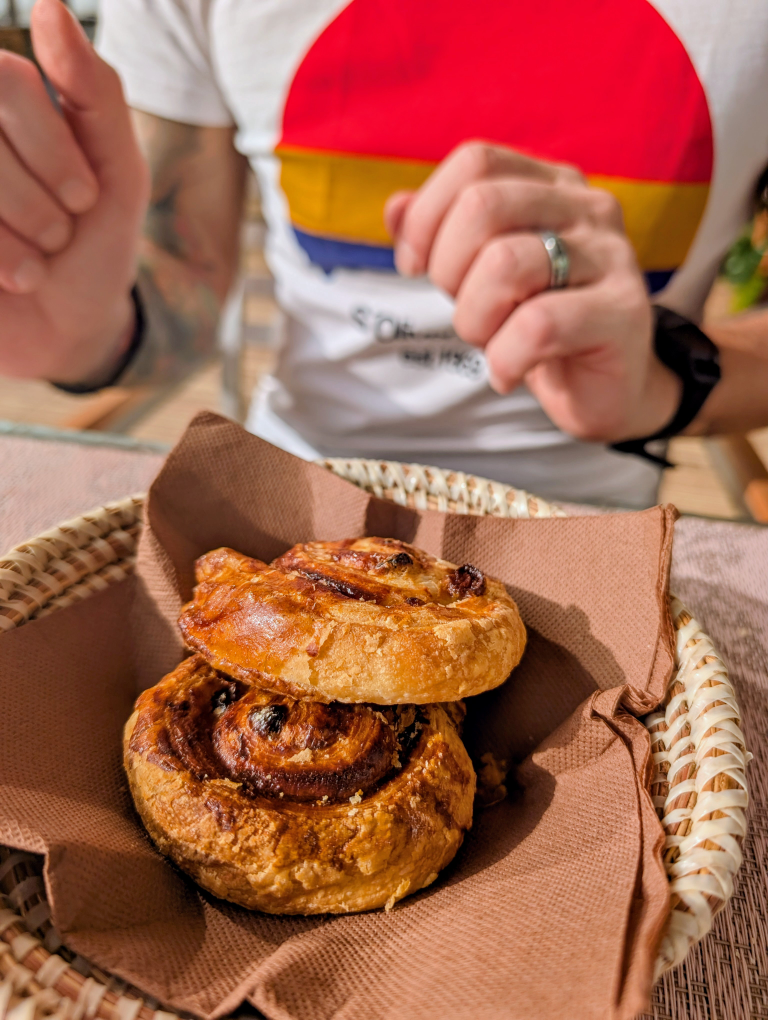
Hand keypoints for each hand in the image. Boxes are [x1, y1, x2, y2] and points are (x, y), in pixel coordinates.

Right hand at [0, 0, 148, 382]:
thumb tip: (48, 6)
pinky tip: (6, 281)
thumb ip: (94, 90)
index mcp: (0, 100)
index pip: (7, 81)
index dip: (52, 146)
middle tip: (57, 236)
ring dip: (14, 237)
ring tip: (32, 264)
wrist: (72, 329)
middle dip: (37, 200)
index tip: (84, 197)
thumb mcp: (117, 169)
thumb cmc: (93, 243)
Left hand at [384, 142, 680, 443]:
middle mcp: (586, 207)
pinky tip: (510, 373)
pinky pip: (538, 326)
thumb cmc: (535, 326)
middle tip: (465, 311)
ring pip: (505, 264)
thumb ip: (438, 235)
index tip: (417, 267)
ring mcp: (610, 256)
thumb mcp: (477, 276)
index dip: (428, 216)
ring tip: (491, 344)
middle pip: (482, 204)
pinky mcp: (624, 312)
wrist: (602, 389)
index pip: (475, 161)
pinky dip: (505, 359)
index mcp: (550, 184)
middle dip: (448, 270)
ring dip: (475, 319)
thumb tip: (395, 208)